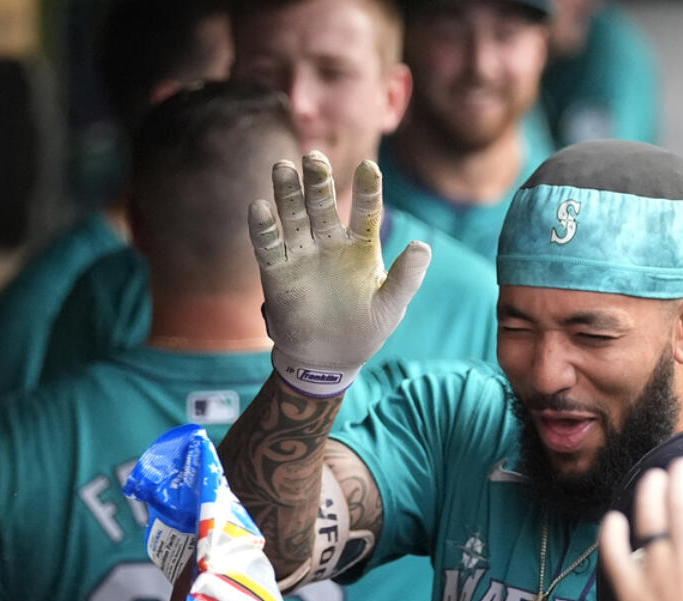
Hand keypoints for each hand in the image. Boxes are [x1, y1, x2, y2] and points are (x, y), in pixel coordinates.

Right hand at [249, 152, 430, 396]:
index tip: (369, 167)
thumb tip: (422, 246)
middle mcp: (329, 241)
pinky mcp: (277, 271)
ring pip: (292, 215)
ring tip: (283, 168)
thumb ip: (407, 277)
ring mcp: (301, 253)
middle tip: (315, 158)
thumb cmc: (365, 330)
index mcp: (361, 246)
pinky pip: (268, 245)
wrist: (328, 359)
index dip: (367, 189)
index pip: (366, 210)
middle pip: (322, 204)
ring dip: (287, 192)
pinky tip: (260, 208)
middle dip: (318, 181)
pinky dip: (263, 228)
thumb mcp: (391, 306)